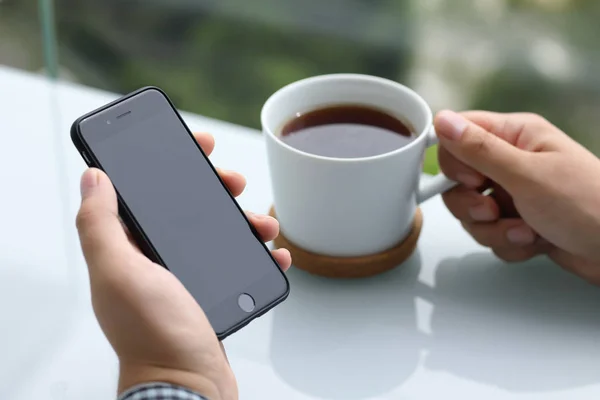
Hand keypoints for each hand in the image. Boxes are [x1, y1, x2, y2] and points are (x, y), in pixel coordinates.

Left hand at [75, 132, 291, 399]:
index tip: (197, 144)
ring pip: (219, 232)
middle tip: (234, 181)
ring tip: (265, 226)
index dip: (171, 161)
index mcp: (130, 247)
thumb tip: (93, 177)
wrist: (189, 387)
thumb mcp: (121, 272)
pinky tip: (274, 254)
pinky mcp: (211, 293)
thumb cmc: (154, 334)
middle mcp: (155, 259)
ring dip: (246, 221)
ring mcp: (185, 276)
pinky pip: (239, 263)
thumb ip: (100, 225)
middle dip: (216, 187)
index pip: (146, 191)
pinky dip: (259, 255)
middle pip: (188, 207)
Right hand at [434, 110, 599, 284]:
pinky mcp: (518, 220)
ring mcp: (514, 193)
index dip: (454, 163)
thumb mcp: (527, 174)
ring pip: (472, 212)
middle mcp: (511, 161)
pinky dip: (508, 243)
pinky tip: (536, 241)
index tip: (474, 181)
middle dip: (472, 206)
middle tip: (494, 211)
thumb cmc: (589, 205)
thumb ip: (478, 149)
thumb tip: (442, 120)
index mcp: (515, 136)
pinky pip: (490, 232)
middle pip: (458, 181)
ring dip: (494, 230)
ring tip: (527, 231)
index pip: (458, 136)